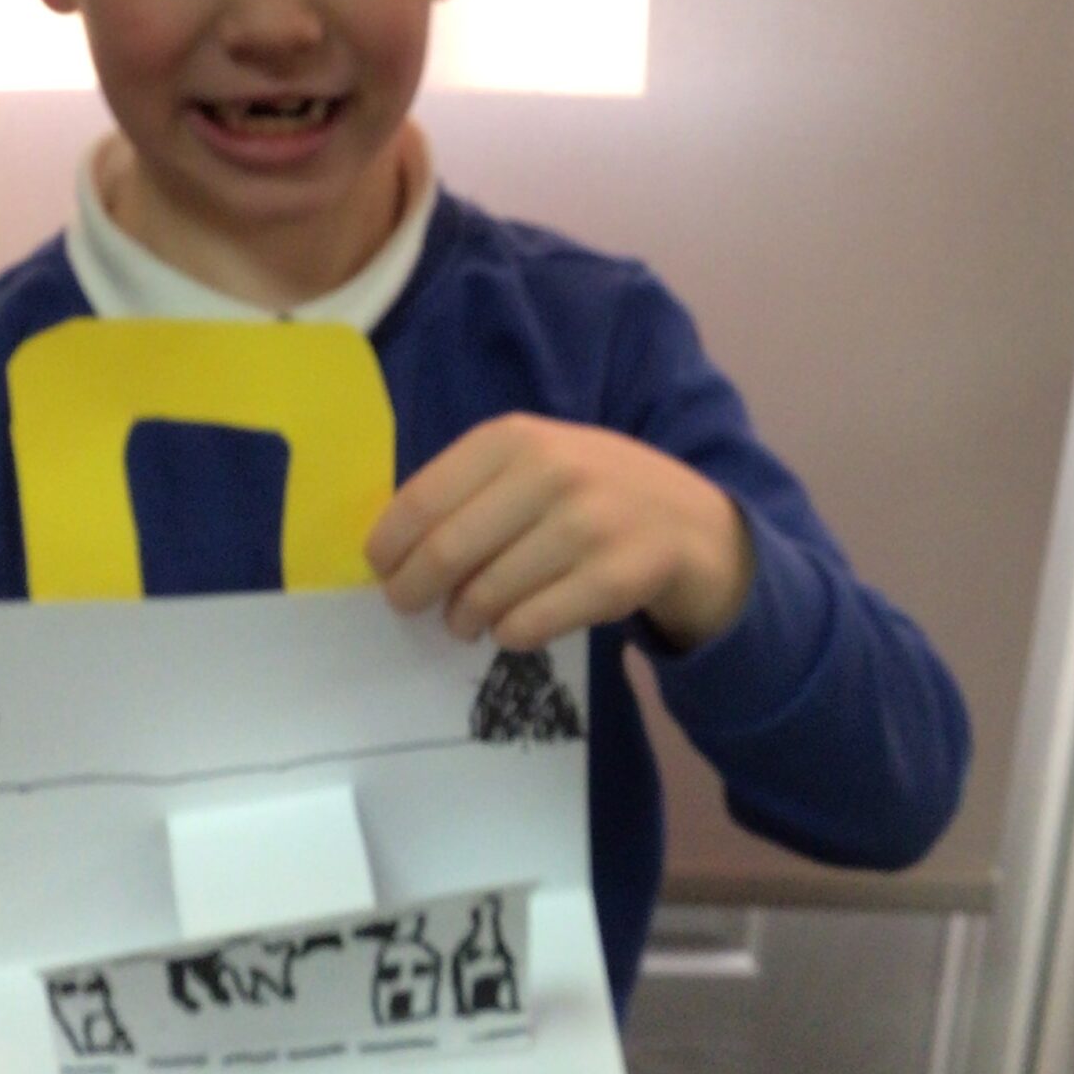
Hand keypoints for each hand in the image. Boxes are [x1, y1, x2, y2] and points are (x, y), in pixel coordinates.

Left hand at [366, 414, 754, 651]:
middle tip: (412, 605)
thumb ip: (469, 489)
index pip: (421, 500)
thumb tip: (392, 551)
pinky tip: (516, 625)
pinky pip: (527, 625)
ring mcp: (587, 525)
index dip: (388, 547)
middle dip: (413, 591)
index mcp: (515, 438)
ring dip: (463, 619)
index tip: (383, 570)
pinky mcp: (614, 579)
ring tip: (469, 618)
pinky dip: (509, 635)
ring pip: (484, 596)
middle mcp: (550, 473)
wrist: (690, 522)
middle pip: (444, 553)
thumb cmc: (590, 494)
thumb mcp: (534, 462)